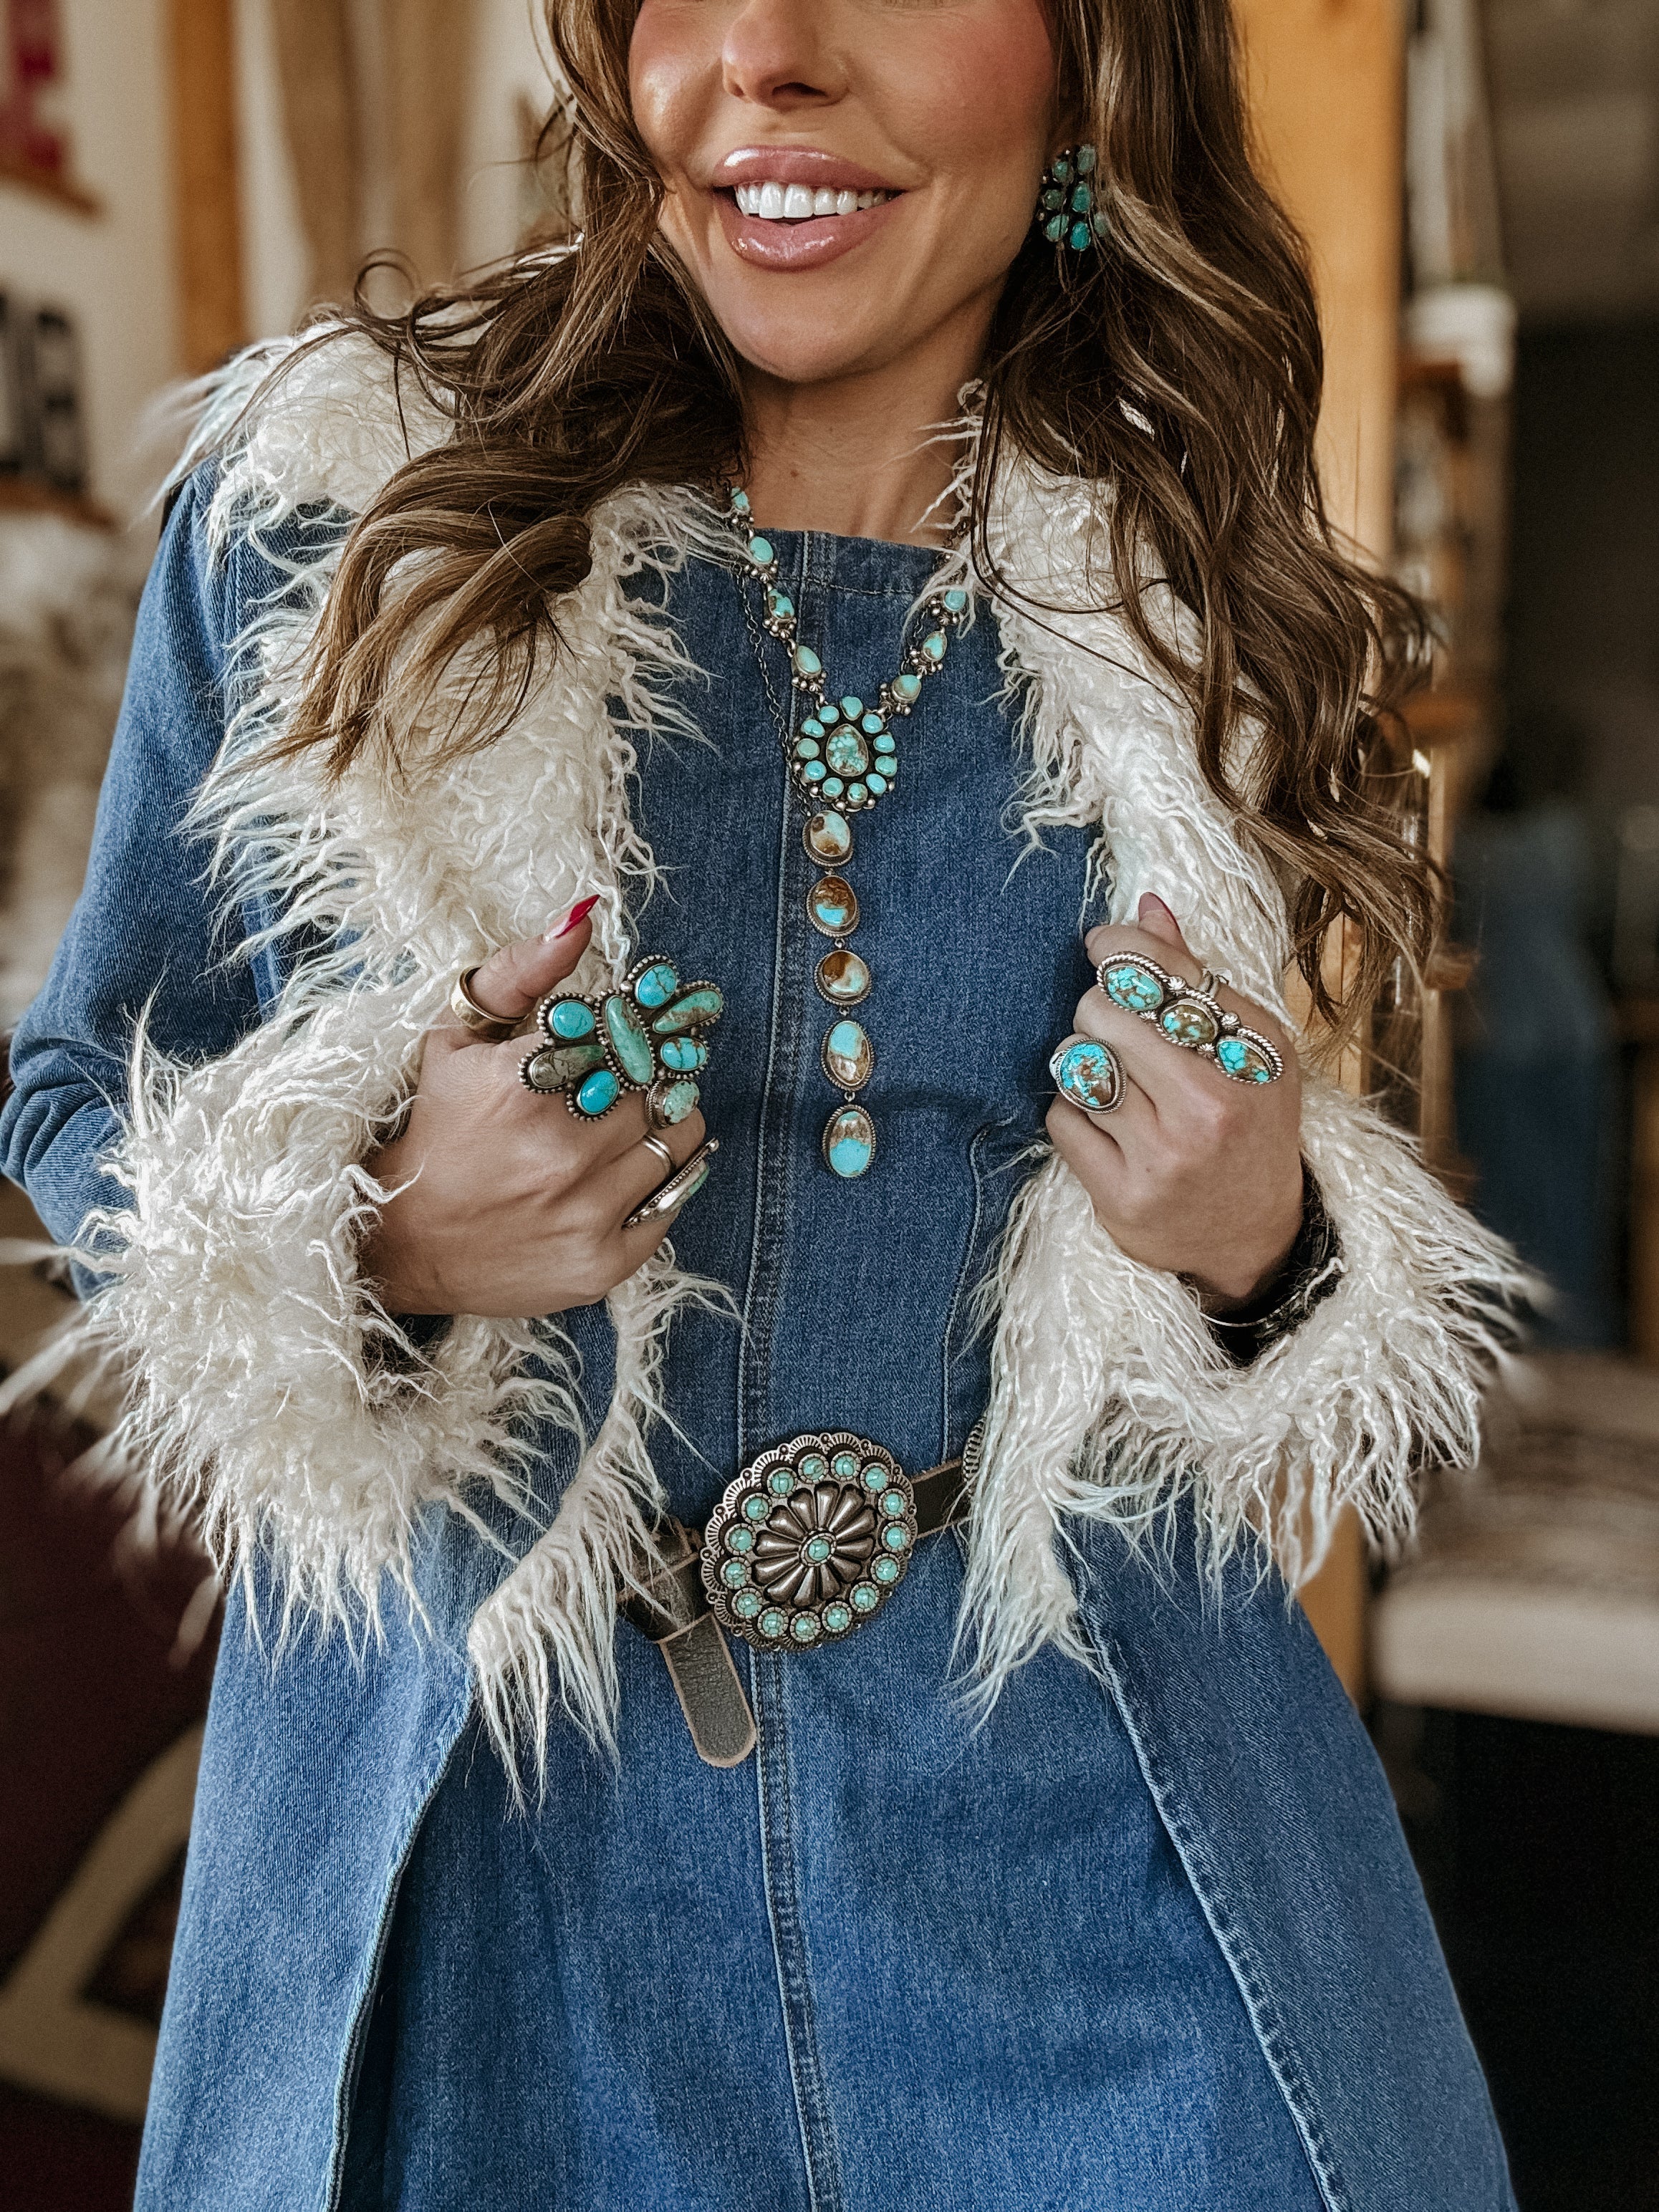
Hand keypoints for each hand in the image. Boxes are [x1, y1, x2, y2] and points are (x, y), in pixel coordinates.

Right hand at [360, 903, 709, 1317]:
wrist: (403, 1241)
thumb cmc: (437, 1128)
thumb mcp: (457, 1039)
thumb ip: (520, 972)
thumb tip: (582, 919)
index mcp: (522, 1086)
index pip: (624, 1030)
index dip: (626, 1029)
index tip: (616, 1035)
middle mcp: (559, 1152)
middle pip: (657, 1082)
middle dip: (643, 1074)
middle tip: (614, 1084)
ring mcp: (584, 1213)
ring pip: (678, 1137)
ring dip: (661, 1121)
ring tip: (618, 1127)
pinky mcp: (603, 1263)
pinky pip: (675, 1199)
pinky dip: (663, 1179)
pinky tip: (623, 1173)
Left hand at [1046, 894, 1303, 1308]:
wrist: (1256, 1236)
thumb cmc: (1250, 1125)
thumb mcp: (1250, 1048)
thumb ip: (1195, 977)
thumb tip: (1146, 904)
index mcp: (1253, 1054)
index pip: (1162, 973)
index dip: (1117, 947)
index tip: (1102, 945)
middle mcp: (1211, 1104)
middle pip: (1104, 1013)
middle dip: (1098, 1010)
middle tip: (1114, 1028)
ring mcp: (1165, 1155)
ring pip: (1077, 1066)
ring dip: (1086, 1065)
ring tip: (1120, 1083)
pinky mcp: (1122, 1196)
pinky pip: (1062, 1119)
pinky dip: (1075, 1114)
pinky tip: (1109, 1127)